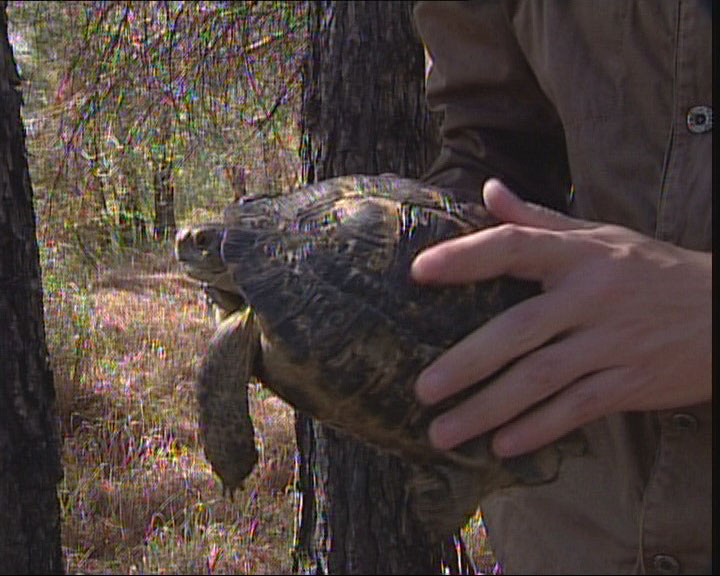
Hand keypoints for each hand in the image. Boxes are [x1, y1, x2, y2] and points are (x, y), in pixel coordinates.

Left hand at [412, 179, 711, 457]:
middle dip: (467, 363)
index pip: (515, 247)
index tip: (419, 272)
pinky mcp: (631, 383)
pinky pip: (578, 408)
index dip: (466, 257)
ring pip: (541, 379)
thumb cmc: (651, 270)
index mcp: (580, 255)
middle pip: (519, 330)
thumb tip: (488, 192)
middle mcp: (592, 297)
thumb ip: (539, 220)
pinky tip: (502, 445)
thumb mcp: (601, 236)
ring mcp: (612, 343)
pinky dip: (540, 429)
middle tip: (422, 390)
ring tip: (443, 432)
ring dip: (489, 408)